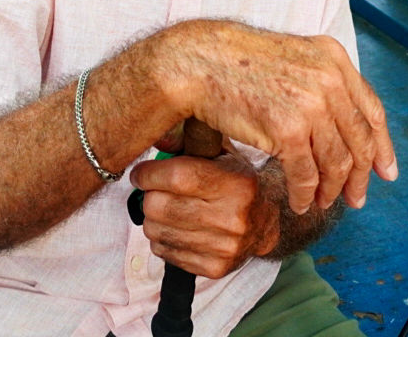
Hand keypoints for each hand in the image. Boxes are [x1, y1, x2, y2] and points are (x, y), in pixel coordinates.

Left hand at [129, 151, 276, 278]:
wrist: (267, 222)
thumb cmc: (236, 181)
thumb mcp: (223, 155)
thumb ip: (190, 146)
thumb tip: (153, 140)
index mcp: (235, 183)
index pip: (177, 177)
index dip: (149, 174)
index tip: (140, 174)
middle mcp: (232, 218)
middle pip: (159, 207)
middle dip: (148, 196)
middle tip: (153, 191)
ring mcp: (224, 247)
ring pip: (156, 231)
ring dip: (152, 218)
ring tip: (164, 209)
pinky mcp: (215, 268)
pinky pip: (164, 252)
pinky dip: (161, 238)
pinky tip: (174, 228)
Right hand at [165, 21, 397, 215]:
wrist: (197, 61)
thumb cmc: (234, 60)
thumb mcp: (291, 57)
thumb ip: (321, 80)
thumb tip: (344, 124)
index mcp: (332, 58)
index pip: (371, 110)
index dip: (382, 146)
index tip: (386, 171)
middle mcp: (328, 79)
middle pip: (358, 141)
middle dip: (360, 177)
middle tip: (356, 198)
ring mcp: (310, 105)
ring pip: (336, 162)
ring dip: (331, 190)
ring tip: (321, 202)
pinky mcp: (288, 130)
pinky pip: (306, 174)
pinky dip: (304, 193)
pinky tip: (298, 201)